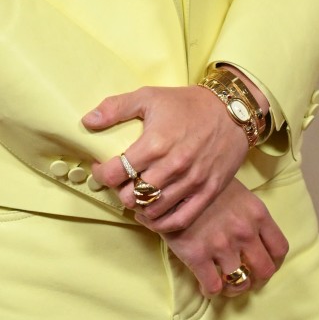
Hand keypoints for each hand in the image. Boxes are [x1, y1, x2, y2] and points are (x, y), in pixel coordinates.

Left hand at [83, 85, 247, 230]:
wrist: (230, 112)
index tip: (103, 167)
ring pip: (151, 211)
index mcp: (155, 143)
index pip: (115, 173)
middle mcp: (172, 167)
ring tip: (136, 193)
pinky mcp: (206, 193)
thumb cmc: (186, 103)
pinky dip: (160, 223)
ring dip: (138, 206)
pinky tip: (152, 213)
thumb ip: (116, 108)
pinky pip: (177, 221)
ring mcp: (190, 183)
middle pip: (130, 196)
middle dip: (119, 190)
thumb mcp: (149, 96)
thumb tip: (88, 120)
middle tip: (121, 180)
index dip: (102, 173)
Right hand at [139, 177, 287, 297]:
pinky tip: (205, 283)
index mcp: (257, 213)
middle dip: (256, 279)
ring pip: (240, 283)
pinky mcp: (197, 255)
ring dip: (232, 286)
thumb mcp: (237, 192)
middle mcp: (244, 230)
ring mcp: (221, 244)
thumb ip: (250, 216)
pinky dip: (210, 290)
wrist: (171, 180)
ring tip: (223, 281)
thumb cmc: (205, 183)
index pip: (279, 249)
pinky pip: (213, 287)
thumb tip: (255, 240)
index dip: (273, 262)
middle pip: (265, 271)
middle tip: (244, 277)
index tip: (263, 264)